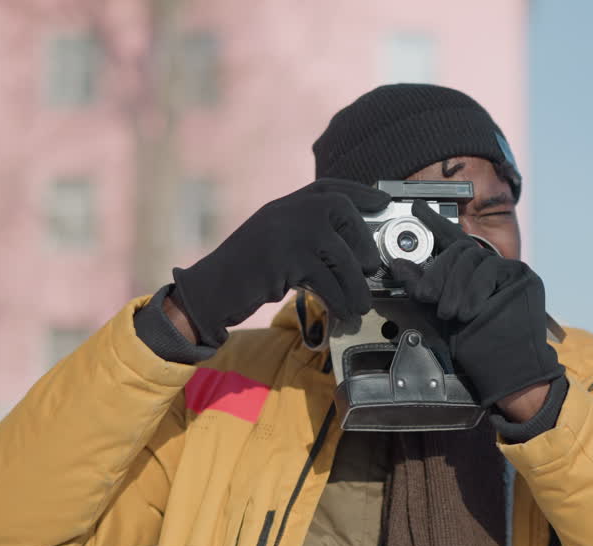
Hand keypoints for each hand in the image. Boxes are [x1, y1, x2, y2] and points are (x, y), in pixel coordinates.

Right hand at [171, 179, 389, 346]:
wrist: (209, 290)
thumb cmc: (245, 272)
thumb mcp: (277, 241)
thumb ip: (307, 236)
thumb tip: (354, 250)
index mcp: (288, 203)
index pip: (332, 188)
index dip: (361, 193)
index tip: (383, 201)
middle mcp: (288, 210)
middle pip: (343, 215)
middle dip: (364, 245)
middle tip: (372, 269)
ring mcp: (287, 231)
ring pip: (340, 254)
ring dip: (355, 284)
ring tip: (361, 304)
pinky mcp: (285, 259)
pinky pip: (326, 279)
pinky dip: (339, 299)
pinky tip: (343, 311)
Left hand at [391, 200, 562, 409]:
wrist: (502, 364)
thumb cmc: (473, 342)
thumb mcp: (436, 312)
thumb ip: (419, 287)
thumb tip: (397, 264)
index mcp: (468, 272)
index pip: (450, 239)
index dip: (433, 223)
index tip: (417, 207)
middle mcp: (487, 265)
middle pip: (458, 249)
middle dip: (439, 274)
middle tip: (430, 299)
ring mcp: (507, 269)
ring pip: (472, 258)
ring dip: (456, 287)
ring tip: (452, 313)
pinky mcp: (522, 276)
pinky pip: (491, 270)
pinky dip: (476, 290)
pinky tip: (472, 310)